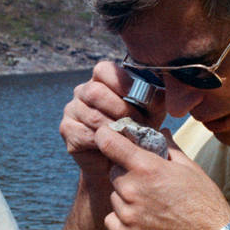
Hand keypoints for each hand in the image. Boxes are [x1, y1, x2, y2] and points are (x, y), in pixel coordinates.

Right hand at [60, 61, 165, 178]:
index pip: (102, 70)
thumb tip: (161, 94)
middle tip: (139, 122)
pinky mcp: (68, 130)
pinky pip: (85, 134)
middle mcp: (82, 91)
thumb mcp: (150, 112)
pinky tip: (117, 146)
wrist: (118, 160)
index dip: (120, 81)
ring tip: (132, 136)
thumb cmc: (136, 129)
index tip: (137, 95)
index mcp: (100, 80)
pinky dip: (104, 141)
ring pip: (92, 116)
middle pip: (95, 92)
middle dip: (121, 108)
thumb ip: (155, 100)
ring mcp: (72, 110)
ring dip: (115, 128)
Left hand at [95, 125, 229, 229]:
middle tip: (148, 183)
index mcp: (148, 168)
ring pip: (114, 197)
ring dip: (126, 198)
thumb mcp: (191, 169)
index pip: (109, 143)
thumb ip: (169, 148)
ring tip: (151, 206)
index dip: (105, 136)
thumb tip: (160, 131)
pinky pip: (111, 220)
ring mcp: (128, 216)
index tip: (105, 135)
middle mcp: (133, 190)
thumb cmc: (205, 204)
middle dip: (127, 173)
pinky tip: (142, 221)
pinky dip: (122, 220)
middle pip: (113, 173)